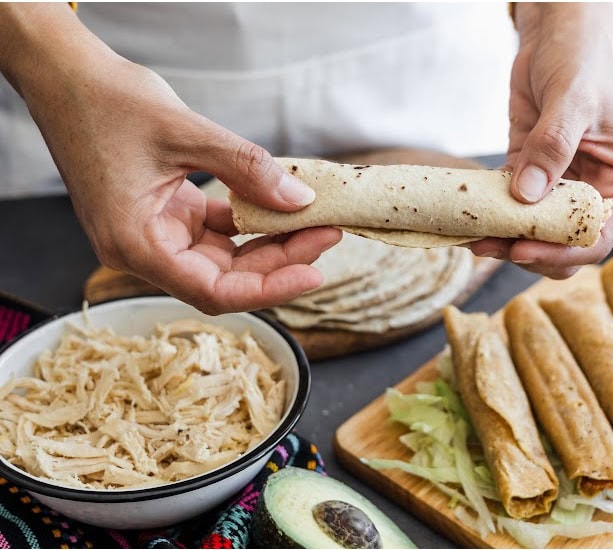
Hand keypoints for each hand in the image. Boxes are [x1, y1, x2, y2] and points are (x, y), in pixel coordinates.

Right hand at [0, 4, 340, 313]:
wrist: (67, 76)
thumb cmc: (106, 101)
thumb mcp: (187, 132)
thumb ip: (246, 169)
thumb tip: (300, 199)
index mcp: (134, 243)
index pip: (212, 290)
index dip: (268, 289)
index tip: (313, 274)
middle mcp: (142, 249)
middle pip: (223, 277)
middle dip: (279, 261)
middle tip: (326, 234)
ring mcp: (153, 233)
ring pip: (223, 258)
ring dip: (268, 244)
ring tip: (313, 223)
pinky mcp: (164, 216)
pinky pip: (215, 233)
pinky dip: (248, 223)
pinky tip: (281, 207)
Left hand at [470, 3, 612, 278]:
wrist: (557, 33)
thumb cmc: (581, 58)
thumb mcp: (573, 99)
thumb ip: (554, 146)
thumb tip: (528, 194)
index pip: (596, 237)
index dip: (560, 252)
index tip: (521, 250)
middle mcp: (593, 190)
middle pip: (562, 243)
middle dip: (527, 251)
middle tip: (488, 244)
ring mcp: (560, 185)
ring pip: (533, 232)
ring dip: (503, 238)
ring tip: (472, 237)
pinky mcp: (530, 173)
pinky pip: (510, 206)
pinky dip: (491, 215)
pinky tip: (467, 218)